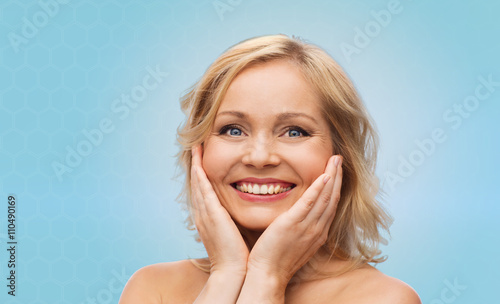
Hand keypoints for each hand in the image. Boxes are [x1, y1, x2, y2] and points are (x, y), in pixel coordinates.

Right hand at [190, 145, 248, 275]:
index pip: (203, 191)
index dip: (201, 175)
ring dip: (195, 163)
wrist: (233, 270)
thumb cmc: (238, 255)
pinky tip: (198, 159)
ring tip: (195, 147)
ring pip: (198, 182)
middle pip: (196, 183)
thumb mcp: (234, 234)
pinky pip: (202, 187)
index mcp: (208, 218)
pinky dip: (199, 172)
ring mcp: (204, 212)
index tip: (203, 161)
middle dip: (195, 165)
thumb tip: (244, 213)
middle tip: (195, 147)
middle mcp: (202, 213)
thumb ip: (235, 221)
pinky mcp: (211, 212)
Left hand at [246, 155, 342, 286]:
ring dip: (332, 176)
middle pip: (332, 198)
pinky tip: (324, 176)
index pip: (330, 205)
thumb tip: (297, 214)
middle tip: (339, 158)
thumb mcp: (294, 241)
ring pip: (325, 198)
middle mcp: (317, 229)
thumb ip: (299, 226)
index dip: (335, 187)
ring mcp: (307, 227)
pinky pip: (310, 203)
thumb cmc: (276, 259)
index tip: (336, 171)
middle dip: (338, 177)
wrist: (267, 274)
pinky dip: (318, 189)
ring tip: (335, 160)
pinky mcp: (293, 224)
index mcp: (318, 233)